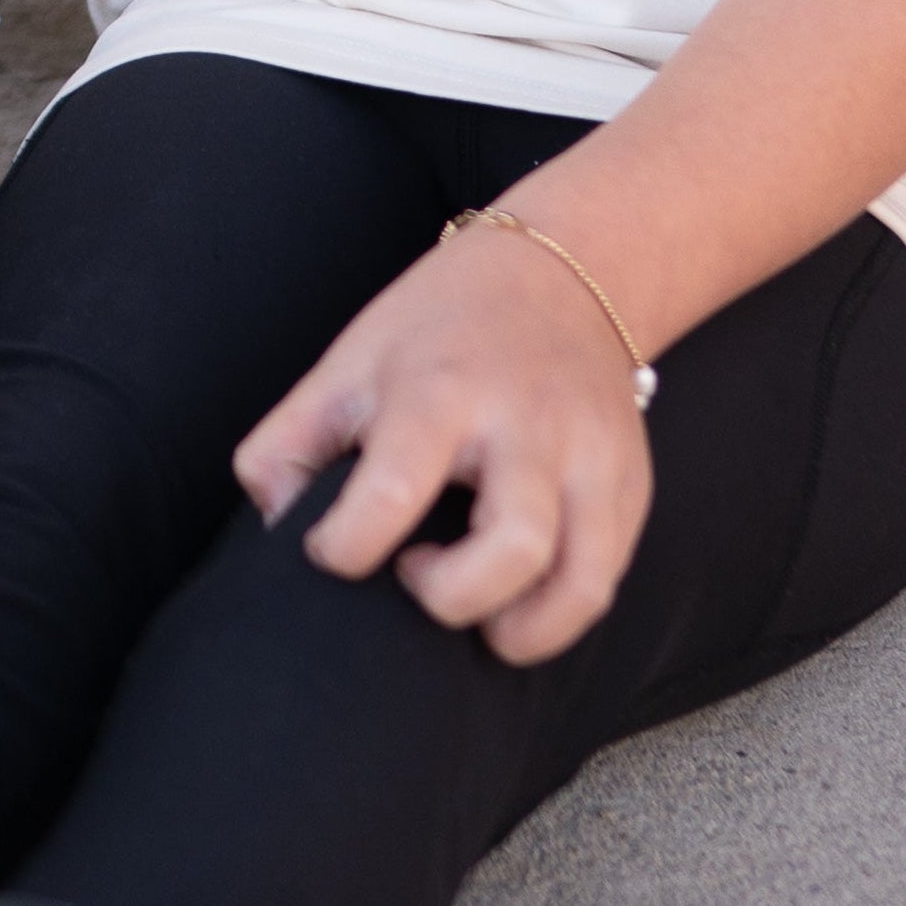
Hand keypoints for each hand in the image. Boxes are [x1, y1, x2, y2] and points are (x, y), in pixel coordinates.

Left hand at [233, 220, 654, 663]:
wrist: (560, 274)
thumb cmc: (436, 330)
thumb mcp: (348, 361)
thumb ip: (289, 444)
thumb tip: (275, 530)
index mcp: (440, 389)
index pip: (392, 490)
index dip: (344, 548)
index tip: (330, 550)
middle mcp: (527, 425)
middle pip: (512, 548)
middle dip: (450, 598)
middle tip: (414, 575)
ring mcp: (591, 457)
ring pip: (579, 583)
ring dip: (519, 631)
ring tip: (475, 610)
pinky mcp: (630, 485)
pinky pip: (605, 580)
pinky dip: (558, 616)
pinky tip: (515, 597)